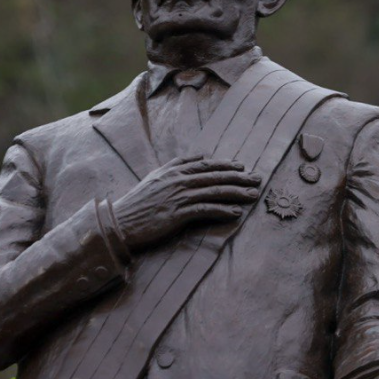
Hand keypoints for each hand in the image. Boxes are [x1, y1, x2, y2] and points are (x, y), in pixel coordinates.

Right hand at [112, 155, 261, 251]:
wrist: (121, 222)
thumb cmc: (138, 202)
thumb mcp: (156, 177)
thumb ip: (177, 165)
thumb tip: (199, 156)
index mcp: (173, 170)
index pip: (206, 165)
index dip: (225, 165)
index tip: (241, 167)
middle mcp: (178, 180)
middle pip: (215, 176)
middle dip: (238, 178)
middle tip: (257, 179)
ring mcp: (179, 196)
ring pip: (214, 191)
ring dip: (236, 193)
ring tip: (252, 195)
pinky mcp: (178, 214)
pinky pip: (205, 210)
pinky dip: (222, 210)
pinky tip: (235, 213)